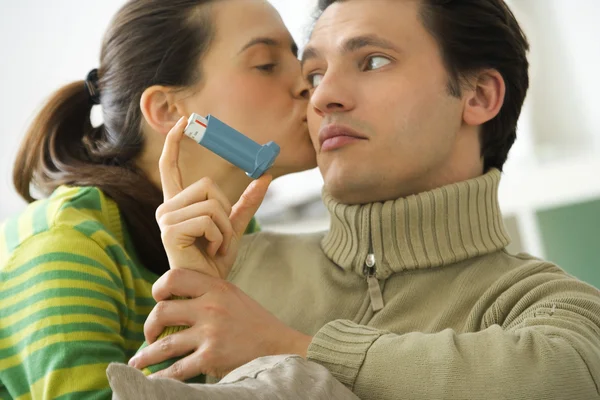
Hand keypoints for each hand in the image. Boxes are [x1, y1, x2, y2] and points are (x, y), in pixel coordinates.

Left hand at [128, 268, 312, 379]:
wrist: (279, 346)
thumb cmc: (254, 322)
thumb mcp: (233, 295)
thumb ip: (207, 292)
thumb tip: (174, 298)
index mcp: (216, 287)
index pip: (174, 277)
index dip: (158, 288)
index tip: (157, 300)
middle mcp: (210, 307)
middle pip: (162, 311)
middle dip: (148, 326)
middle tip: (149, 335)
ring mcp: (210, 333)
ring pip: (163, 344)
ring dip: (145, 355)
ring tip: (137, 361)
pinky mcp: (211, 357)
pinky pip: (177, 369)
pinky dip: (161, 377)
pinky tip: (153, 380)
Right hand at [157, 116, 271, 277]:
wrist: (208, 289)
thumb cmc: (215, 260)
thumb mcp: (234, 227)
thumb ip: (246, 202)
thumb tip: (265, 177)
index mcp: (178, 204)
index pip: (170, 167)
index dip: (175, 143)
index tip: (184, 121)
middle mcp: (166, 208)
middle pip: (207, 185)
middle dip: (226, 212)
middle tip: (221, 238)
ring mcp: (166, 219)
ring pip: (211, 203)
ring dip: (225, 229)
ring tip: (217, 247)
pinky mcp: (170, 231)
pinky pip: (209, 219)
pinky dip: (220, 237)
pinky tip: (211, 252)